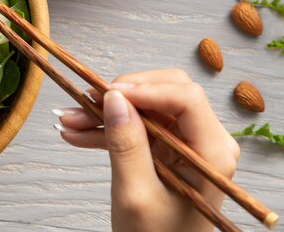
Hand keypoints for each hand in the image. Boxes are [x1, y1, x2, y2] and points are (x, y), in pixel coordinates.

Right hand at [55, 69, 238, 231]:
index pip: (186, 98)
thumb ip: (126, 144)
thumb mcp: (135, 195)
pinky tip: (79, 133)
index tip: (109, 92)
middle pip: (167, 93)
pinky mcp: (170, 150)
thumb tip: (114, 98)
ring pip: (148, 108)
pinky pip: (140, 126)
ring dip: (109, 112)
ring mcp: (188, 145)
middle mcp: (207, 142)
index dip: (146, 88)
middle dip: (123, 95)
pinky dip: (111, 128)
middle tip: (87, 100)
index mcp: (213, 154)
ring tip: (70, 120)